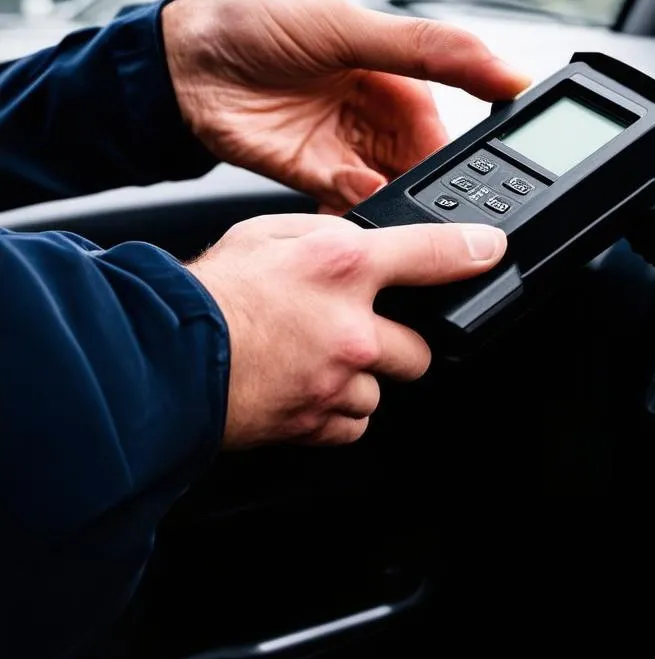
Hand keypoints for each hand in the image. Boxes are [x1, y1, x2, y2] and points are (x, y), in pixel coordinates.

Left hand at [162, 0, 530, 209]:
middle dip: (434, 185)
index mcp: (395, 76)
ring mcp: (343, 149)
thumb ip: (430, 52)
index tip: (485, 177)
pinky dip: (361, 212)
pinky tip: (366, 212)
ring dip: (399, 203)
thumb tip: (508, 70)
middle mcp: (373, 116)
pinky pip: (350, 205)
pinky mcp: (310, 179)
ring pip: (392, 188)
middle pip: (422, 164)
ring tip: (407, 214)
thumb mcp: (351, 27)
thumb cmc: (258, 24)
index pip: (445, 125)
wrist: (179, 62)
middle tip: (446, 207)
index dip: (465, 151)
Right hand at [187, 213, 506, 447]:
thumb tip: (355, 242)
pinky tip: (307, 389)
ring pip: (384, 389)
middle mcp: (351, 325)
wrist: (160, 358)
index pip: (432, 254)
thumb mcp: (267, 234)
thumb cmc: (205, 294)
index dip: (472, 251)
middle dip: (399, 342)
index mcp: (343, 266)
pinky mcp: (318, 422)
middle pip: (422, 346)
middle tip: (361, 332)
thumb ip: (324, 237)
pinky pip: (355, 424)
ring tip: (317, 361)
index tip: (490, 252)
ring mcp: (338, 380)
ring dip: (364, 378)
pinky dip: (339, 411)